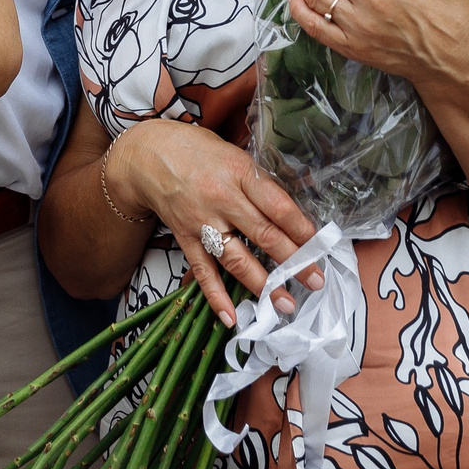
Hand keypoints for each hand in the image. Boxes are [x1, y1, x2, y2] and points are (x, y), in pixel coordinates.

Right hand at [109, 120, 324, 327]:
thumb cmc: (198, 151)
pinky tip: (230, 316)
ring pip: (236, 258)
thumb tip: (295, 212)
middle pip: (263, 234)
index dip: (301, 228)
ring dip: (262, 283)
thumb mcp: (235, 155)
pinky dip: (215, 296)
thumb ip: (261, 183)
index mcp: (239, 172)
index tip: (320, 246)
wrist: (148, 155)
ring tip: (284, 303)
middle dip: (293, 261)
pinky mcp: (185, 238)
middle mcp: (221, 199)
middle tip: (316, 281)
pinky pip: (202, 271)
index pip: (277, 205)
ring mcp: (202, 221)